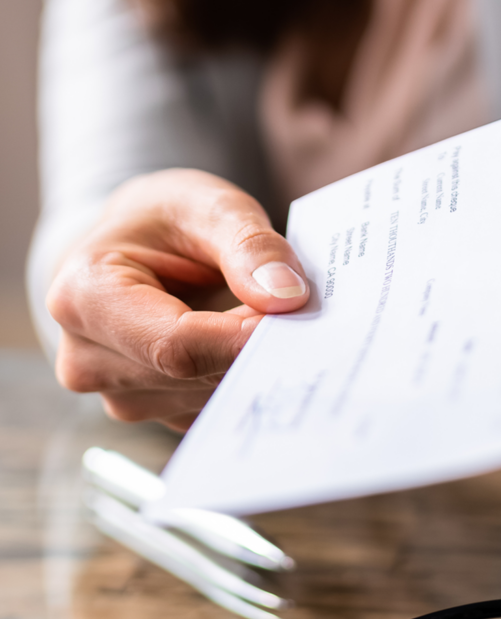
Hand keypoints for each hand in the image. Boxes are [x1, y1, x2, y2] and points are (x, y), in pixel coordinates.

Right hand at [47, 169, 309, 430]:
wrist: (142, 244)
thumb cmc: (169, 220)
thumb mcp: (212, 207)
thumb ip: (251, 246)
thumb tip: (287, 297)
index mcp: (83, 297)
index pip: (176, 346)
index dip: (244, 339)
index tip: (296, 318)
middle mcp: (88, 359)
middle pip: (196, 376)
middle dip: (255, 346)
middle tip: (299, 313)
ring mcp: (120, 394)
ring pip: (212, 397)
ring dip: (253, 363)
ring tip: (268, 318)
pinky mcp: (156, 411)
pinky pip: (216, 408)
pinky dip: (246, 378)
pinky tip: (256, 344)